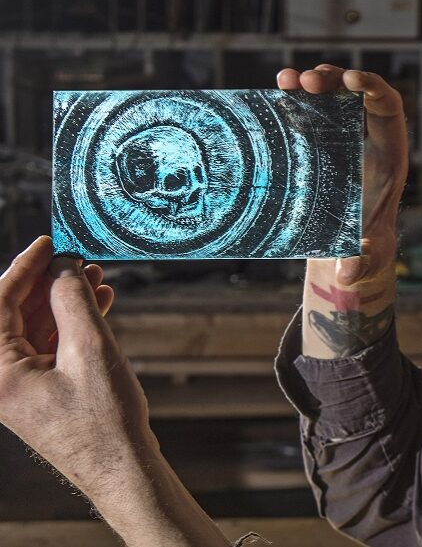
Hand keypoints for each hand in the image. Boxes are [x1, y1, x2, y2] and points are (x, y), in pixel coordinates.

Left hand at [0, 236, 151, 489]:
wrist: (120, 467)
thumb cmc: (104, 419)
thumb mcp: (91, 349)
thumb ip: (73, 302)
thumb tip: (64, 269)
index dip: (23, 267)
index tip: (47, 243)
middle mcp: (0, 378)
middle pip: (14, 312)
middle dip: (48, 282)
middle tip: (78, 259)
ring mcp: (19, 385)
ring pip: (34, 327)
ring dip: (63, 300)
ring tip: (96, 278)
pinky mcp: (40, 390)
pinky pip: (47, 346)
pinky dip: (70, 323)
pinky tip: (99, 304)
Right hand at [277, 65, 408, 283]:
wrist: (346, 249)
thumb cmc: (364, 250)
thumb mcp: (364, 258)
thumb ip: (359, 263)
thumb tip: (347, 273)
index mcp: (389, 157)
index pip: (389, 108)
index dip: (374, 88)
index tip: (350, 80)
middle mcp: (367, 140)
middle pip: (357, 94)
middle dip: (334, 80)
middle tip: (307, 82)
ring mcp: (342, 138)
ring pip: (331, 96)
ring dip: (311, 81)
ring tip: (286, 80)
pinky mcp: (318, 143)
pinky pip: (309, 111)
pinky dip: (295, 96)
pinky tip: (277, 89)